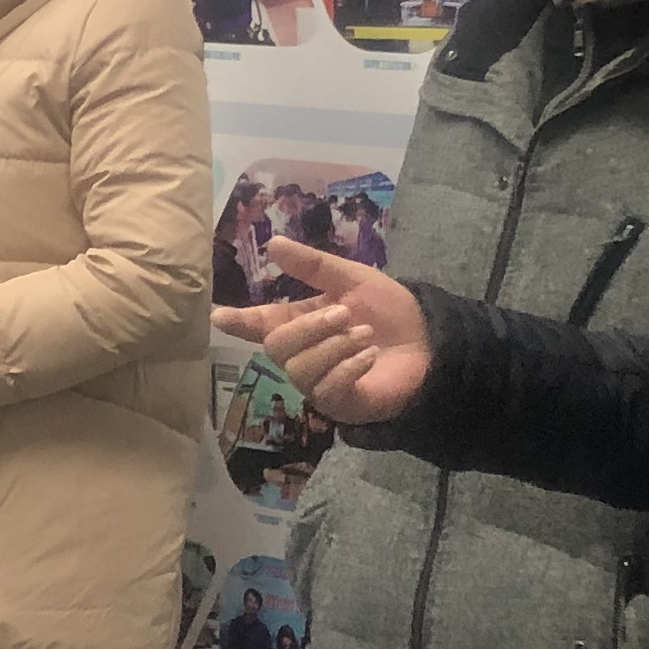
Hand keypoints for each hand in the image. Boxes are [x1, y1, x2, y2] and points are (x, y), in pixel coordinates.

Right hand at [211, 237, 432, 423]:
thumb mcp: (352, 279)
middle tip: (344, 314)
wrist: (429, 342)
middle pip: (277, 347)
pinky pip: (326, 389)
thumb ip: (312, 265)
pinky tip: (369, 355)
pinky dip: (348, 367)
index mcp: (300, 322)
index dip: (238, 320)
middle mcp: (302, 355)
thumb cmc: (388, 311)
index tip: (219, 316)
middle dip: (309, 327)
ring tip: (365, 335)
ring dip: (334, 346)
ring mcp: (318, 383)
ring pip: (299, 369)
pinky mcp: (339, 405)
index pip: (259, 323)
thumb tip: (273, 244)